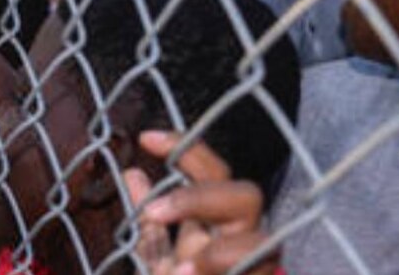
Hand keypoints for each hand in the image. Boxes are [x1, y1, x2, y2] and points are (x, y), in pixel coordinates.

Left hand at [124, 131, 278, 274]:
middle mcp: (239, 241)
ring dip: (220, 254)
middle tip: (155, 213)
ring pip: (266, 244)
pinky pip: (260, 274)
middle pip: (246, 196)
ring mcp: (253, 268)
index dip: (187, 149)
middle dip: (201, 198)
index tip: (146, 138)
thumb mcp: (155, 258)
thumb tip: (132, 172)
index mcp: (217, 225)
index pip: (214, 173)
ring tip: (180, 271)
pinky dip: (223, 273)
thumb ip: (148, 223)